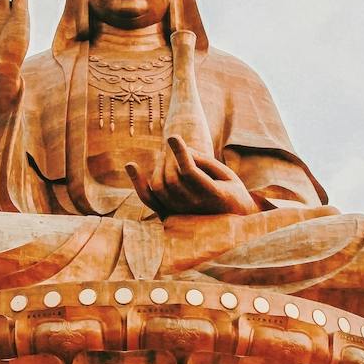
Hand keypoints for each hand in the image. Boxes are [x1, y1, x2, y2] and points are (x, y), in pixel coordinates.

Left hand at [125, 135, 257, 217]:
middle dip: (170, 157)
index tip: (173, 136)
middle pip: (171, 177)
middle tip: (174, 147)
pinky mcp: (169, 216)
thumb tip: (183, 150)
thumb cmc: (232, 194)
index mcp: (213, 196)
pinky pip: (149, 199)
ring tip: (167, 157)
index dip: (180, 152)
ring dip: (159, 166)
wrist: (232, 227)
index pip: (190, 172)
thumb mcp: (228, 176)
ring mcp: (180, 214)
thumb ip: (206, 162)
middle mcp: (194, 208)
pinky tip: (130, 165)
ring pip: (159, 186)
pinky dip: (138, 183)